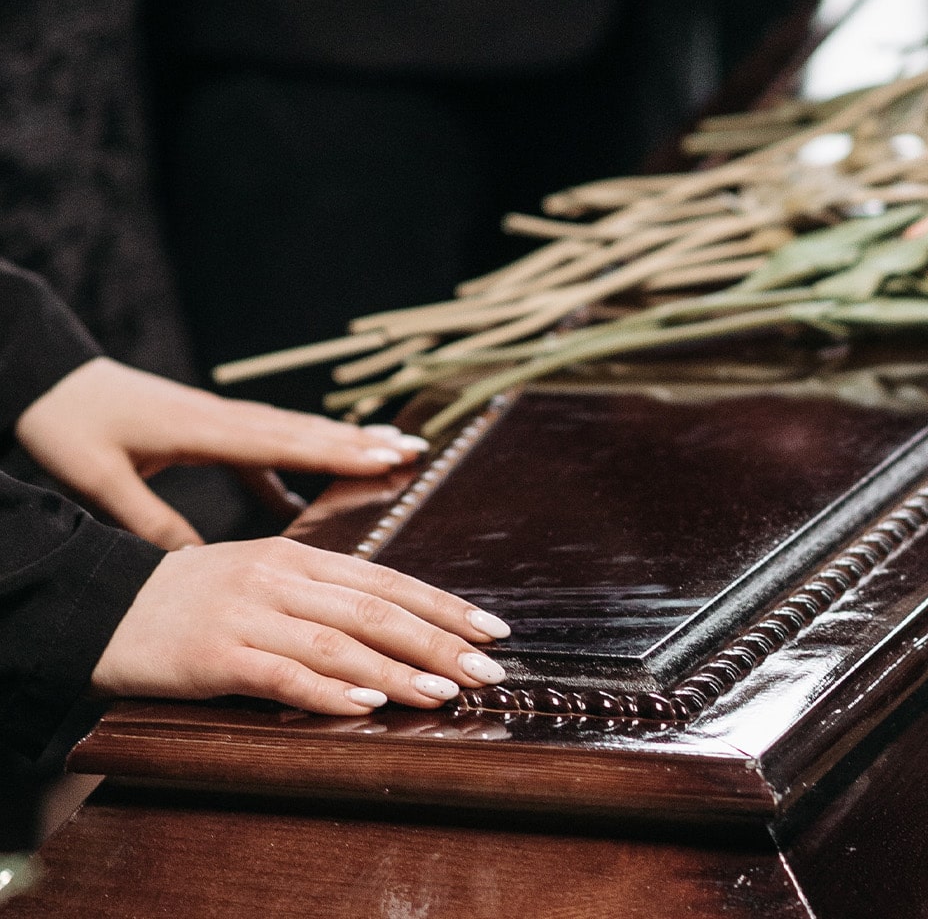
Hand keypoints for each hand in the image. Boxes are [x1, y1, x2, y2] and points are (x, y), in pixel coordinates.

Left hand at [16, 358, 427, 548]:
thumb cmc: (68, 427)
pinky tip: (308, 488)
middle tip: (415, 451)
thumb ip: (149, 519)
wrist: (47, 379)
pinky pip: (268, 443)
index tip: (386, 457)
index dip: (336, 452)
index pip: (283, 442)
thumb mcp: (98, 479)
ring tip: (392, 452)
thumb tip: (195, 565)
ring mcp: (221, 421)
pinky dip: (299, 457)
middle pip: (304, 431)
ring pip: (294, 432)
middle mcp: (223, 420)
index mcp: (202, 430)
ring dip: (343, 443)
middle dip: (361, 443)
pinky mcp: (211, 428)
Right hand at [91, 537, 511, 713]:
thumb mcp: (265, 578)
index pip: (389, 580)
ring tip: (444, 694)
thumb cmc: (194, 599)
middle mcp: (279, 580)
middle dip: (439, 642)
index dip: (445, 605)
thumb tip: (400, 622)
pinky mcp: (214, 655)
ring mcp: (246, 615)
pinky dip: (327, 690)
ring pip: (337, 642)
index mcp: (298, 558)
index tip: (493, 630)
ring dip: (398, 670)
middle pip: (375, 610)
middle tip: (488, 670)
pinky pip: (280, 674)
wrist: (100, 606)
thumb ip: (325, 594)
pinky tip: (366, 705)